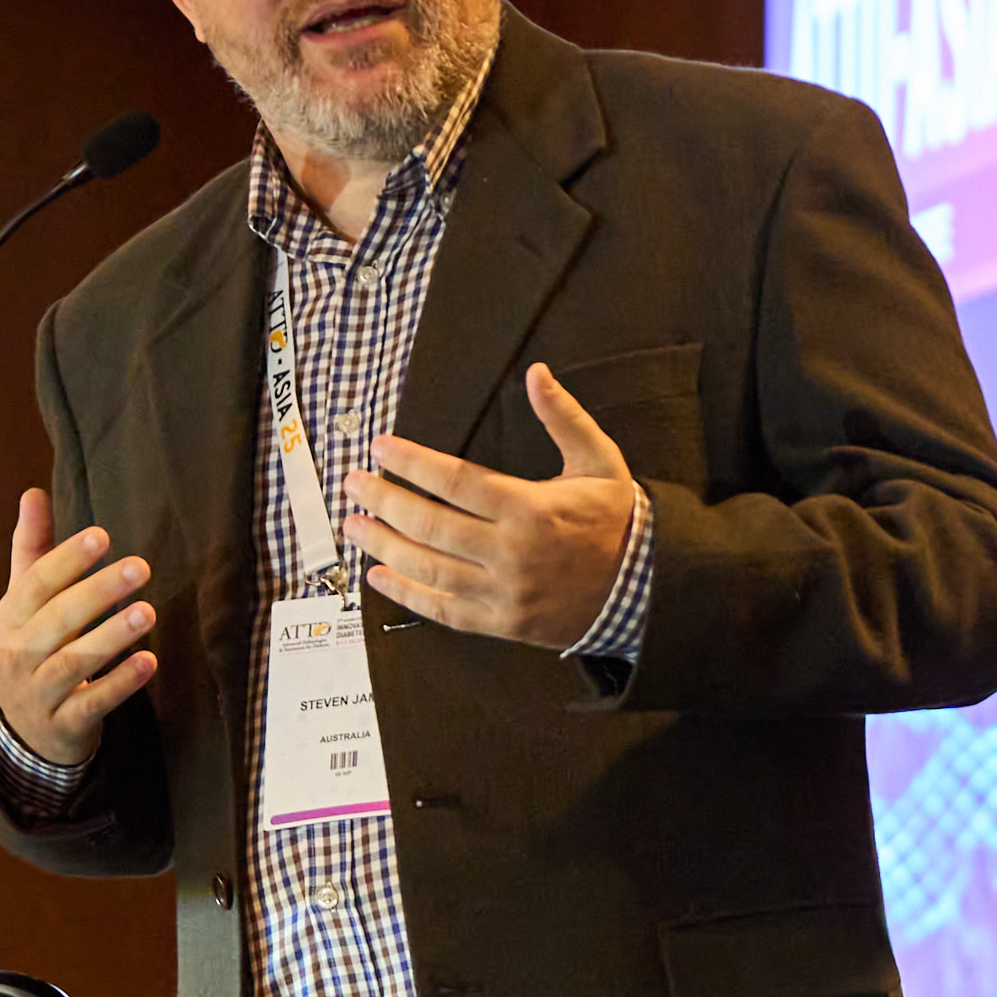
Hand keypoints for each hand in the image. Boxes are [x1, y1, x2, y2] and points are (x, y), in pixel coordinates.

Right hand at [0, 490, 157, 762]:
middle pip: (58, 620)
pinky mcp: (64, 724)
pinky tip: (149, 663)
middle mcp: (18, 655)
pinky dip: (120, 684)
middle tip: (141, 567)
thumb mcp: (24, 603)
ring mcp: (38, 693)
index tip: (102, 535)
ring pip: (74, 664)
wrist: (20, 732)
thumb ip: (33, 549)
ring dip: (112, 637)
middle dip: (98, 592)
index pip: (36, 584)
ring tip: (148, 612)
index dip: (67, 559)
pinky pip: (92, 704)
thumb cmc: (31, 648)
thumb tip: (34, 492)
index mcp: (8, 618)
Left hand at [354, 364, 642, 649]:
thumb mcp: (599, 461)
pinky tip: (379, 576)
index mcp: (531, 508)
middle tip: (353, 484)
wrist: (644, 589)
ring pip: (429, 569)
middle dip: (384, 501)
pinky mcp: (502, 623)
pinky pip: (444, 610)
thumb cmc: (616, 521)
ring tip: (354, 525)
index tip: (381, 449)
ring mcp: (505, 592)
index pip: (455, 482)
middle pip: (431, 525)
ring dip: (384, 546)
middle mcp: (512, 552)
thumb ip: (564, 417)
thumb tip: (536, 373)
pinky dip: (406, 594)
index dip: (412, 464)